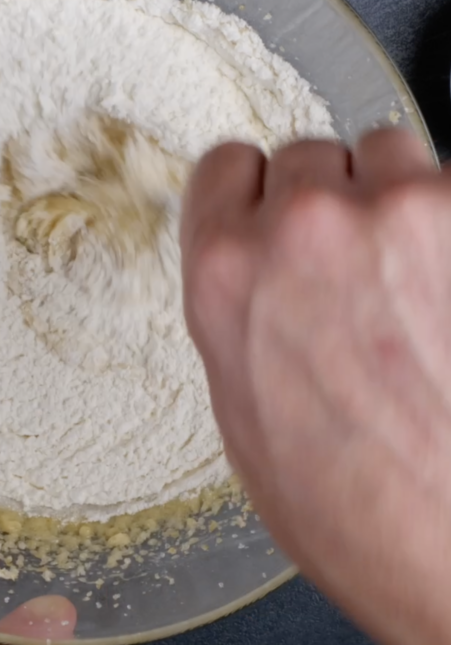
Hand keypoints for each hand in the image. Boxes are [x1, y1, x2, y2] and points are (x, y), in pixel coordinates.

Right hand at [181, 127, 450, 644]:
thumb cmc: (349, 502)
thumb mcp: (240, 397)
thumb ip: (235, 299)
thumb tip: (248, 255)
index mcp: (226, 272)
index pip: (224, 164)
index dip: (247, 190)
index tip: (264, 206)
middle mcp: (303, 226)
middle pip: (303, 154)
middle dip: (319, 199)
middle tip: (345, 262)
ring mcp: (397, 212)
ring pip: (381, 151)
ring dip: (386, 196)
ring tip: (402, 269)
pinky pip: (446, 182)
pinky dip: (445, 221)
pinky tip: (443, 288)